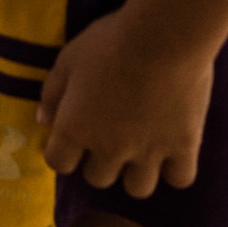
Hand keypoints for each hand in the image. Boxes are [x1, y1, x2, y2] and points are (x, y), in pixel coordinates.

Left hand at [39, 10, 209, 198]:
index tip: (73, 139)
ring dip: (137, 173)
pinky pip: (180, 179)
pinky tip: (174, 149)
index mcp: (75, 128)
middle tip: (111, 140)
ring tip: (142, 150)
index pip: (58, 163)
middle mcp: (109, 148)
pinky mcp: (184, 147)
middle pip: (98, 179)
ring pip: (138, 188)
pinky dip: (176, 169)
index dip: (63, 153)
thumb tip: (43, 120)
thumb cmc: (109, 43)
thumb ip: (52, 93)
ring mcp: (148, 152)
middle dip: (100, 163)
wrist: (163, 38)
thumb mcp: (68, 60)